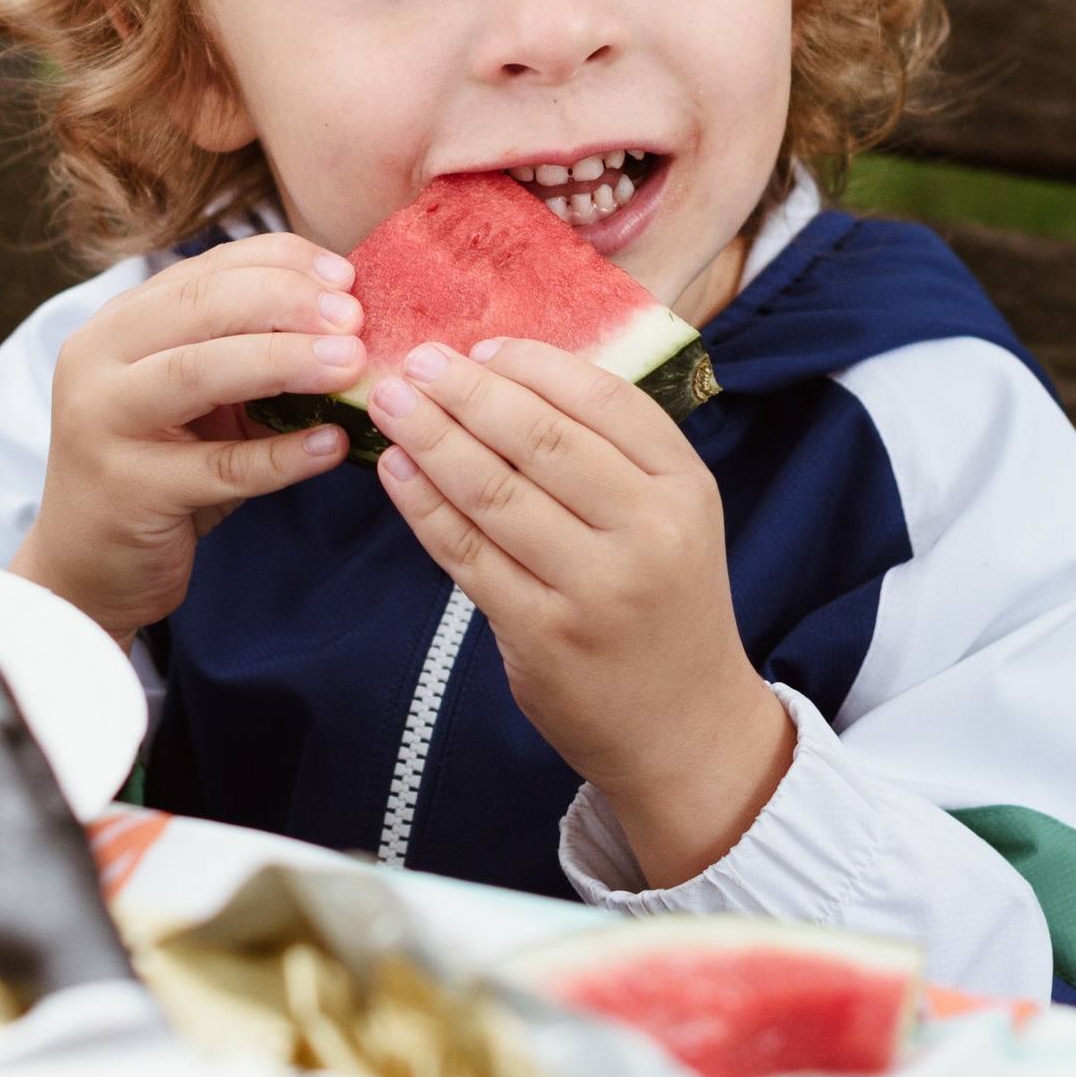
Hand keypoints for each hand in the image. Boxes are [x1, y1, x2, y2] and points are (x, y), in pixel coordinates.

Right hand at [11, 233, 362, 643]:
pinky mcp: (128, 491)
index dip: (278, 263)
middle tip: (354, 318)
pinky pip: (218, 467)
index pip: (203, 270)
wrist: (86, 564)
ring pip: (199, 373)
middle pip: (198, 308)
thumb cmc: (156, 467)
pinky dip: (281, 455)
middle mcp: (96, 362)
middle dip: (285, 302)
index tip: (344, 277)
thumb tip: (345, 318)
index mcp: (116, 325)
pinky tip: (332, 445)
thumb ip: (242, 351)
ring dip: (284, 361)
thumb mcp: (193, 399)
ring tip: (350, 365)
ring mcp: (103, 424)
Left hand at [368, 339, 793, 888]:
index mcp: (686, 488)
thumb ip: (608, 451)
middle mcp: (649, 533)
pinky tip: (394, 468)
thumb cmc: (662, 601)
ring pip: (493, 490)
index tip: (478, 346)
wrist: (686, 729)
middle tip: (414, 361)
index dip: (532, 365)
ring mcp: (595, 588)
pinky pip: (465, 552)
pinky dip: (421, 503)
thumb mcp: (671, 517)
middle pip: (540, 438)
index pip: (603, 399)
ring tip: (389, 403)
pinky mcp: (541, 634)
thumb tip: (501, 371)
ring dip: (430, 437)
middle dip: (466, 391)